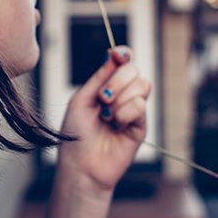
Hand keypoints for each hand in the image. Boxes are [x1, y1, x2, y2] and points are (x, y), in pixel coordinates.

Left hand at [57, 46, 151, 194]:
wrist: (81, 165)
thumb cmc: (76, 134)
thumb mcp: (82, 99)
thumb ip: (99, 76)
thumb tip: (114, 53)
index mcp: (105, 86)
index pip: (122, 62)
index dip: (123, 55)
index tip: (118, 54)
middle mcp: (121, 95)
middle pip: (134, 70)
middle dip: (117, 81)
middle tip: (102, 98)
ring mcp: (132, 110)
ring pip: (141, 86)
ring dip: (120, 99)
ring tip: (106, 116)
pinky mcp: (140, 125)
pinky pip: (139, 106)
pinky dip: (124, 114)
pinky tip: (114, 125)